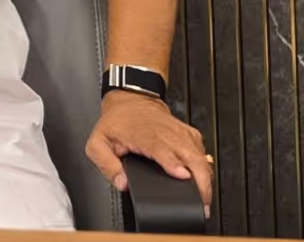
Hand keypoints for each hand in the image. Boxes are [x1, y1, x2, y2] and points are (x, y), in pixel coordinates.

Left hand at [87, 92, 212, 215]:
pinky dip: (205, 168)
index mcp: (145, 135)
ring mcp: (181, 133)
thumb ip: (107, 165)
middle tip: (201, 202)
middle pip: (191, 156)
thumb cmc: (116, 122)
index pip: (163, 149)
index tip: (182, 176)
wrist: (131, 100)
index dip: (174, 164)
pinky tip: (201, 181)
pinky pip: (202, 153)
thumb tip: (122, 183)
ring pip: (201, 156)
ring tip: (204, 199)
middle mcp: (167, 133)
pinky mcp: (190, 135)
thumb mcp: (98, 143)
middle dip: (200, 180)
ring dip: (205, 178)